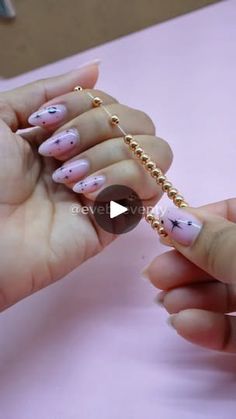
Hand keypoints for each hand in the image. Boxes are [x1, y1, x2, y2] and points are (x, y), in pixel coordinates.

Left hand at [0, 66, 171, 310]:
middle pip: (140, 125)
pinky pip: (149, 190)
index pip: (111, 104)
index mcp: (72, 136)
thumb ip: (49, 90)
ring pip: (155, 154)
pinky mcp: (116, 222)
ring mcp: (109, 190)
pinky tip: (87, 193)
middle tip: (58, 151)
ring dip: (112, 155)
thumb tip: (96, 67)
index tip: (45, 123)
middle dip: (101, 128)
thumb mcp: (3, 118)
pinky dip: (121, 180)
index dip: (86, 104)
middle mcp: (97, 160)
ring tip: (70, 177)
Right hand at [144, 199, 235, 351]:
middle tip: (155, 275)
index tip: (164, 232)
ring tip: (165, 303)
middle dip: (185, 265)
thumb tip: (173, 219)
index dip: (197, 219)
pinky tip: (184, 326)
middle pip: (223, 255)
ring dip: (191, 298)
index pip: (233, 212)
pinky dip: (209, 328)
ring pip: (226, 294)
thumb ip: (215, 243)